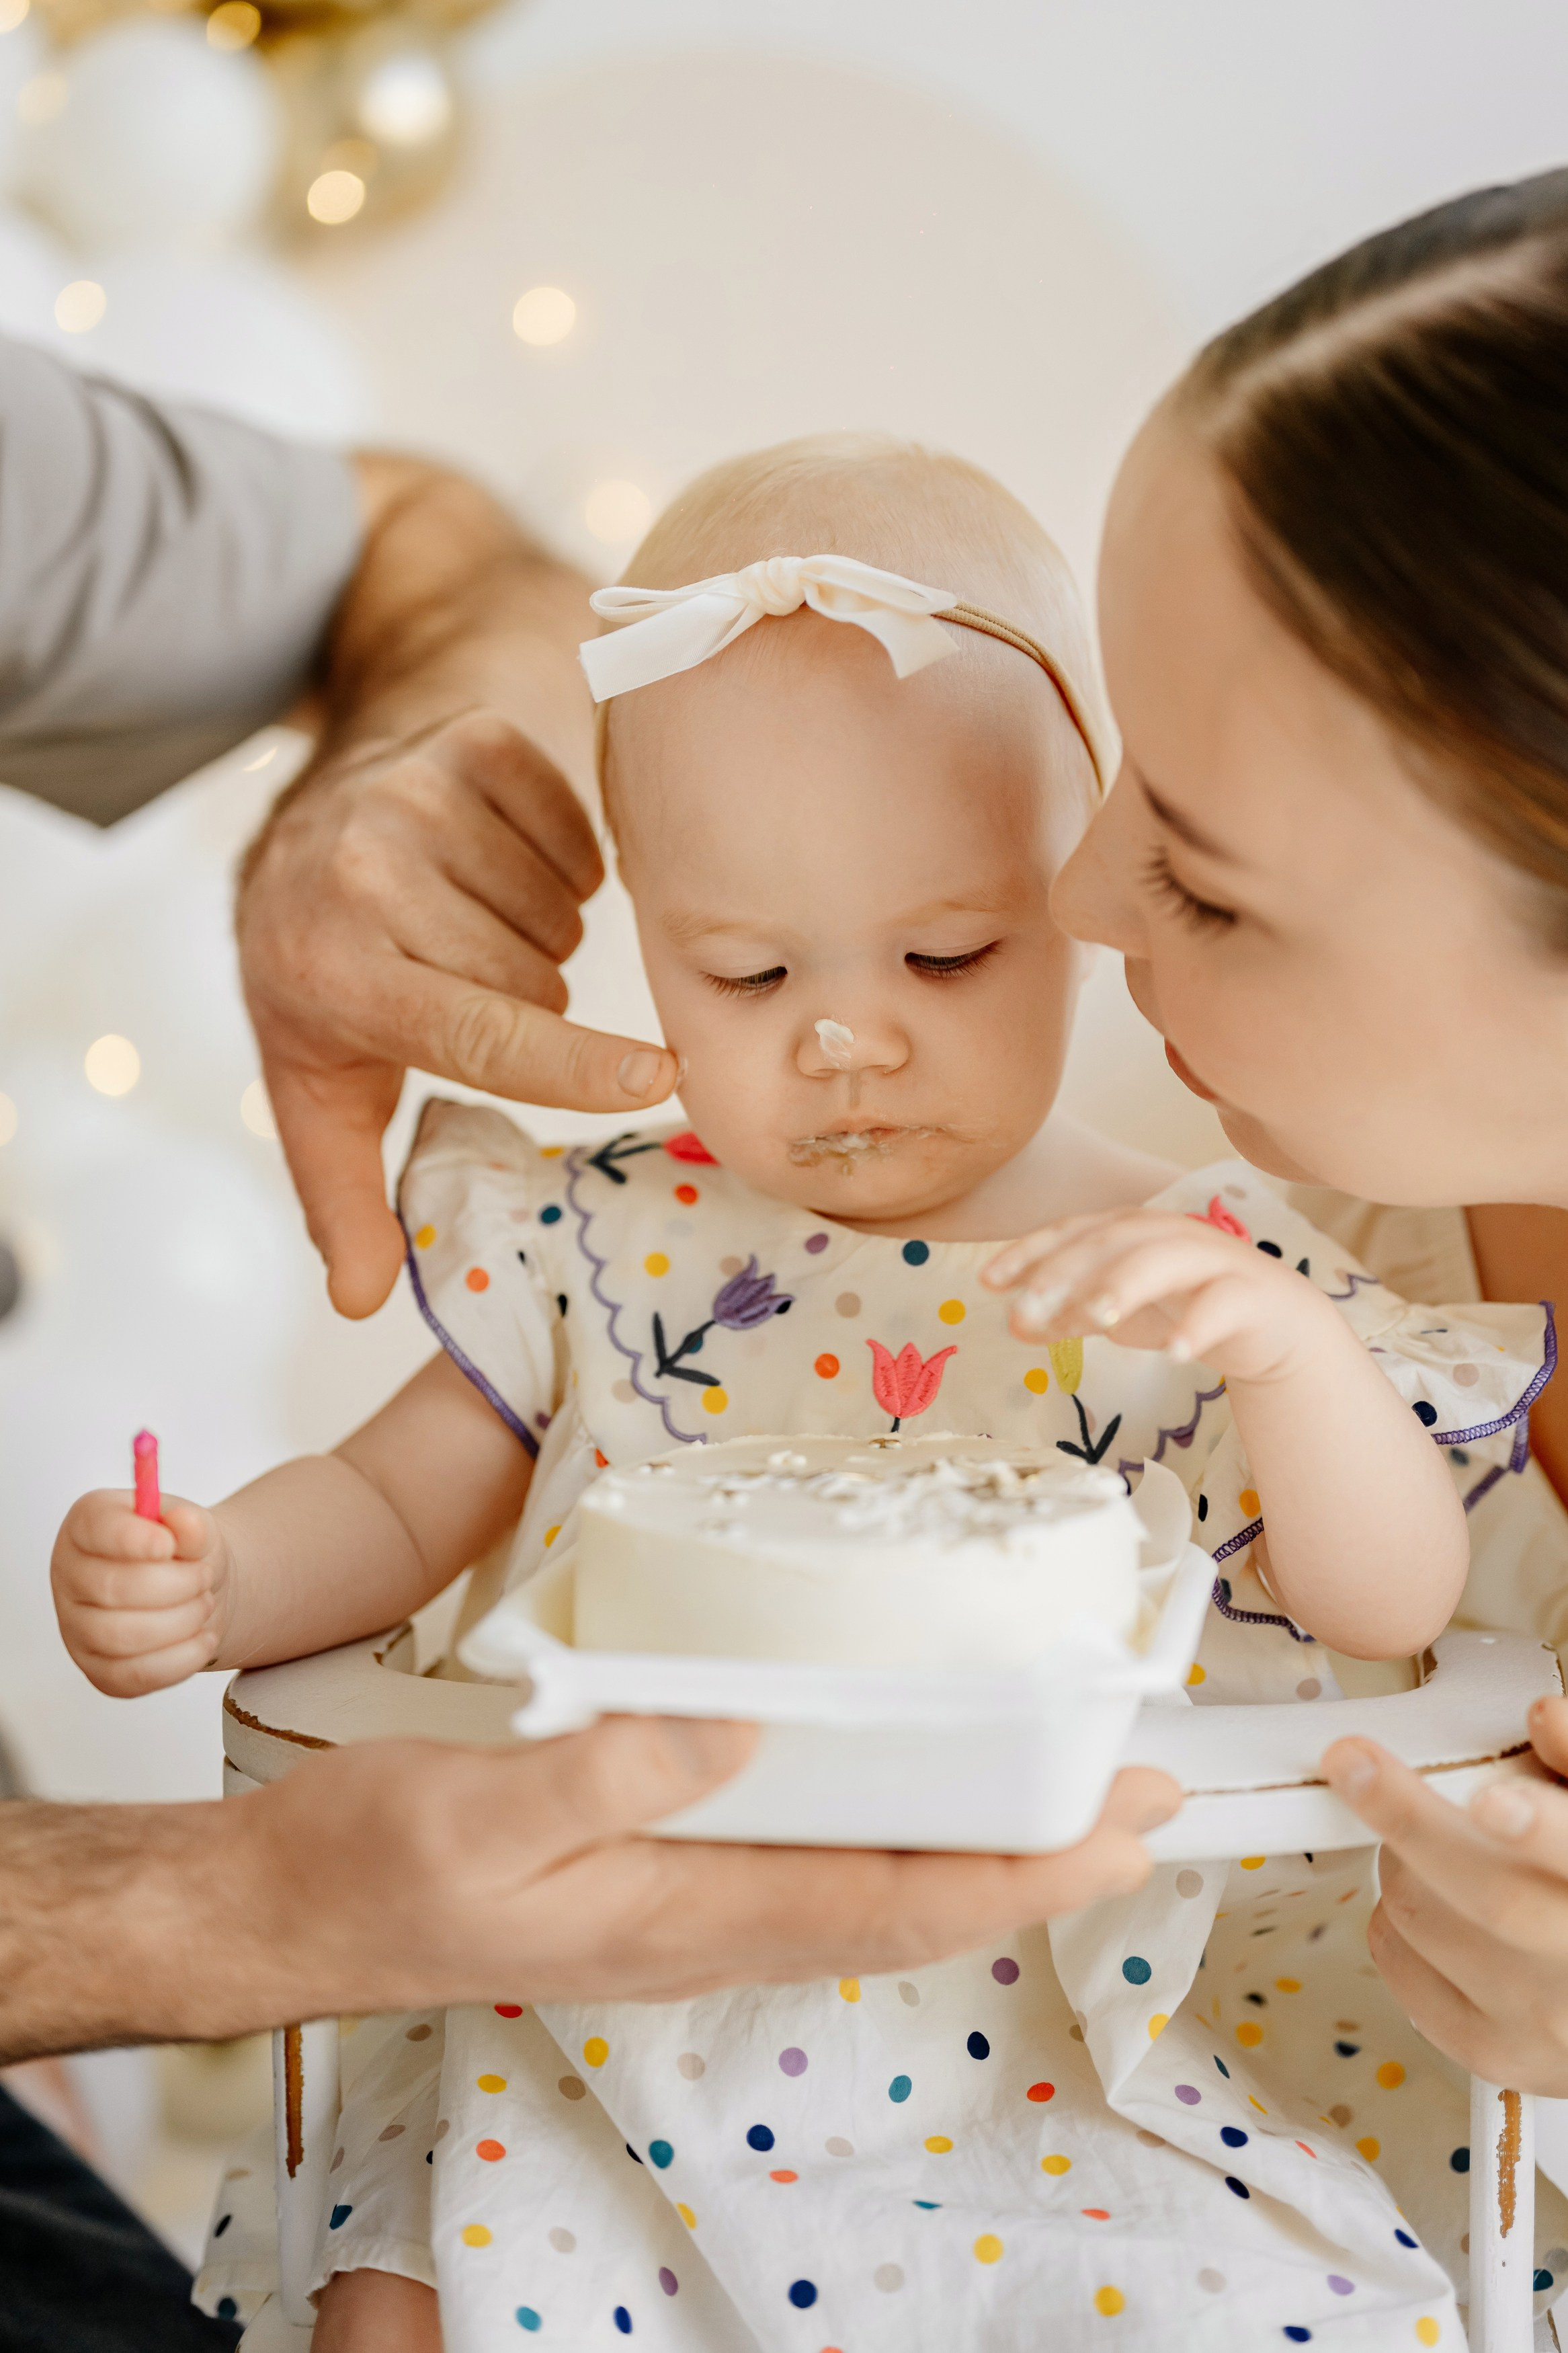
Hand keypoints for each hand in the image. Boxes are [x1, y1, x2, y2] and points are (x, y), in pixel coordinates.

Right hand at [51, 1491, 229, 1696]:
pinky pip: (135, 1675)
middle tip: (204, 1577)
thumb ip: (191, 1523)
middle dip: (175, 1584)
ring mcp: (78, 1629)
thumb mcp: (193, 1525)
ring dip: (182, 1621)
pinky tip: (203, 1638)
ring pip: (122, 1637)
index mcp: (87, 1526)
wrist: (193, 1590)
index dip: (131, 1538)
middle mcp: (71, 1576)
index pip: (95, 1528)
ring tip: (204, 1603)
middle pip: (112, 1589)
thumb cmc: (182, 1551)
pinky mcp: (100, 1671)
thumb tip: (184, 1524)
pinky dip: (182, 1658)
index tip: (168, 1545)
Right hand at [229, 1723, 1181, 2020]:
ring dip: (980, 1839)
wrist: (299, 1908)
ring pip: (874, 1882)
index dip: (1024, 1873)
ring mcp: (692, 1901)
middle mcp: (715, 1918)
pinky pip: (814, 1856)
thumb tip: (737, 1730)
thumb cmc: (379, 1867)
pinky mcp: (662, 1867)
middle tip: (1140, 1794)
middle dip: (1039, 1858)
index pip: (898, 1906)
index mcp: (688, 1914)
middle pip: (915, 1900)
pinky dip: (892, 1820)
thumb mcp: (480, 1813)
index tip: (1124, 1831)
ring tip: (1058, 1781)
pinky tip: (905, 1774)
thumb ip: (608, 1774)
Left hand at [237, 711, 678, 1319]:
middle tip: (470, 985)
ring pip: (559, 908)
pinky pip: (575, 831)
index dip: (574, 1064)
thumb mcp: (316, 1088)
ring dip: (540, 932)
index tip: (657, 1077)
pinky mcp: (470, 745)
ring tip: (482, 925)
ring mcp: (420, 795)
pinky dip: (562, 861)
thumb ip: (342, 1198)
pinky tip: (506, 868)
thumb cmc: (324, 971)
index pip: (481, 1030)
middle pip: (535, 978)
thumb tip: (364, 1300)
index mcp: (336, 972)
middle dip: (527, 999)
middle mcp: (369, 873)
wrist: (307, 817)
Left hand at [983, 1206, 1341, 1383]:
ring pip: (1165, 1259)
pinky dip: (1198, 1325)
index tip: (988, 1282)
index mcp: (1133, 1231)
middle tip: (1027, 1307)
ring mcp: (1213, 1259)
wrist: (1275, 1327)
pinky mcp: (1250, 1293)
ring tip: (1094, 1317)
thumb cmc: (1187, 1307)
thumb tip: (1015, 1323)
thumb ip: (1070, 1315)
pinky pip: (1223, 1304)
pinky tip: (1175, 1353)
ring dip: (1126, 1284)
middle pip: (1112, 1240)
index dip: (1030, 1252)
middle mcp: (1169, 1234)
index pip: (1073, 1231)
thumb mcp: (1120, 1315)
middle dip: (1066, 1271)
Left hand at [1324, 1703, 1567, 2092]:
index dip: (1538, 1829)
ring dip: (1403, 1860)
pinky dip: (1391, 1913)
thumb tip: (1542, 1717)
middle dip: (1411, 1820)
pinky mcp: (1489, 2051)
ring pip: (1425, 1917)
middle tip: (1354, 1762)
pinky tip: (1428, 1898)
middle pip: (1492, 1898)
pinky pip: (1397, 1957)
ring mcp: (1539, 2022)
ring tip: (1432, 1840)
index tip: (1490, 1800)